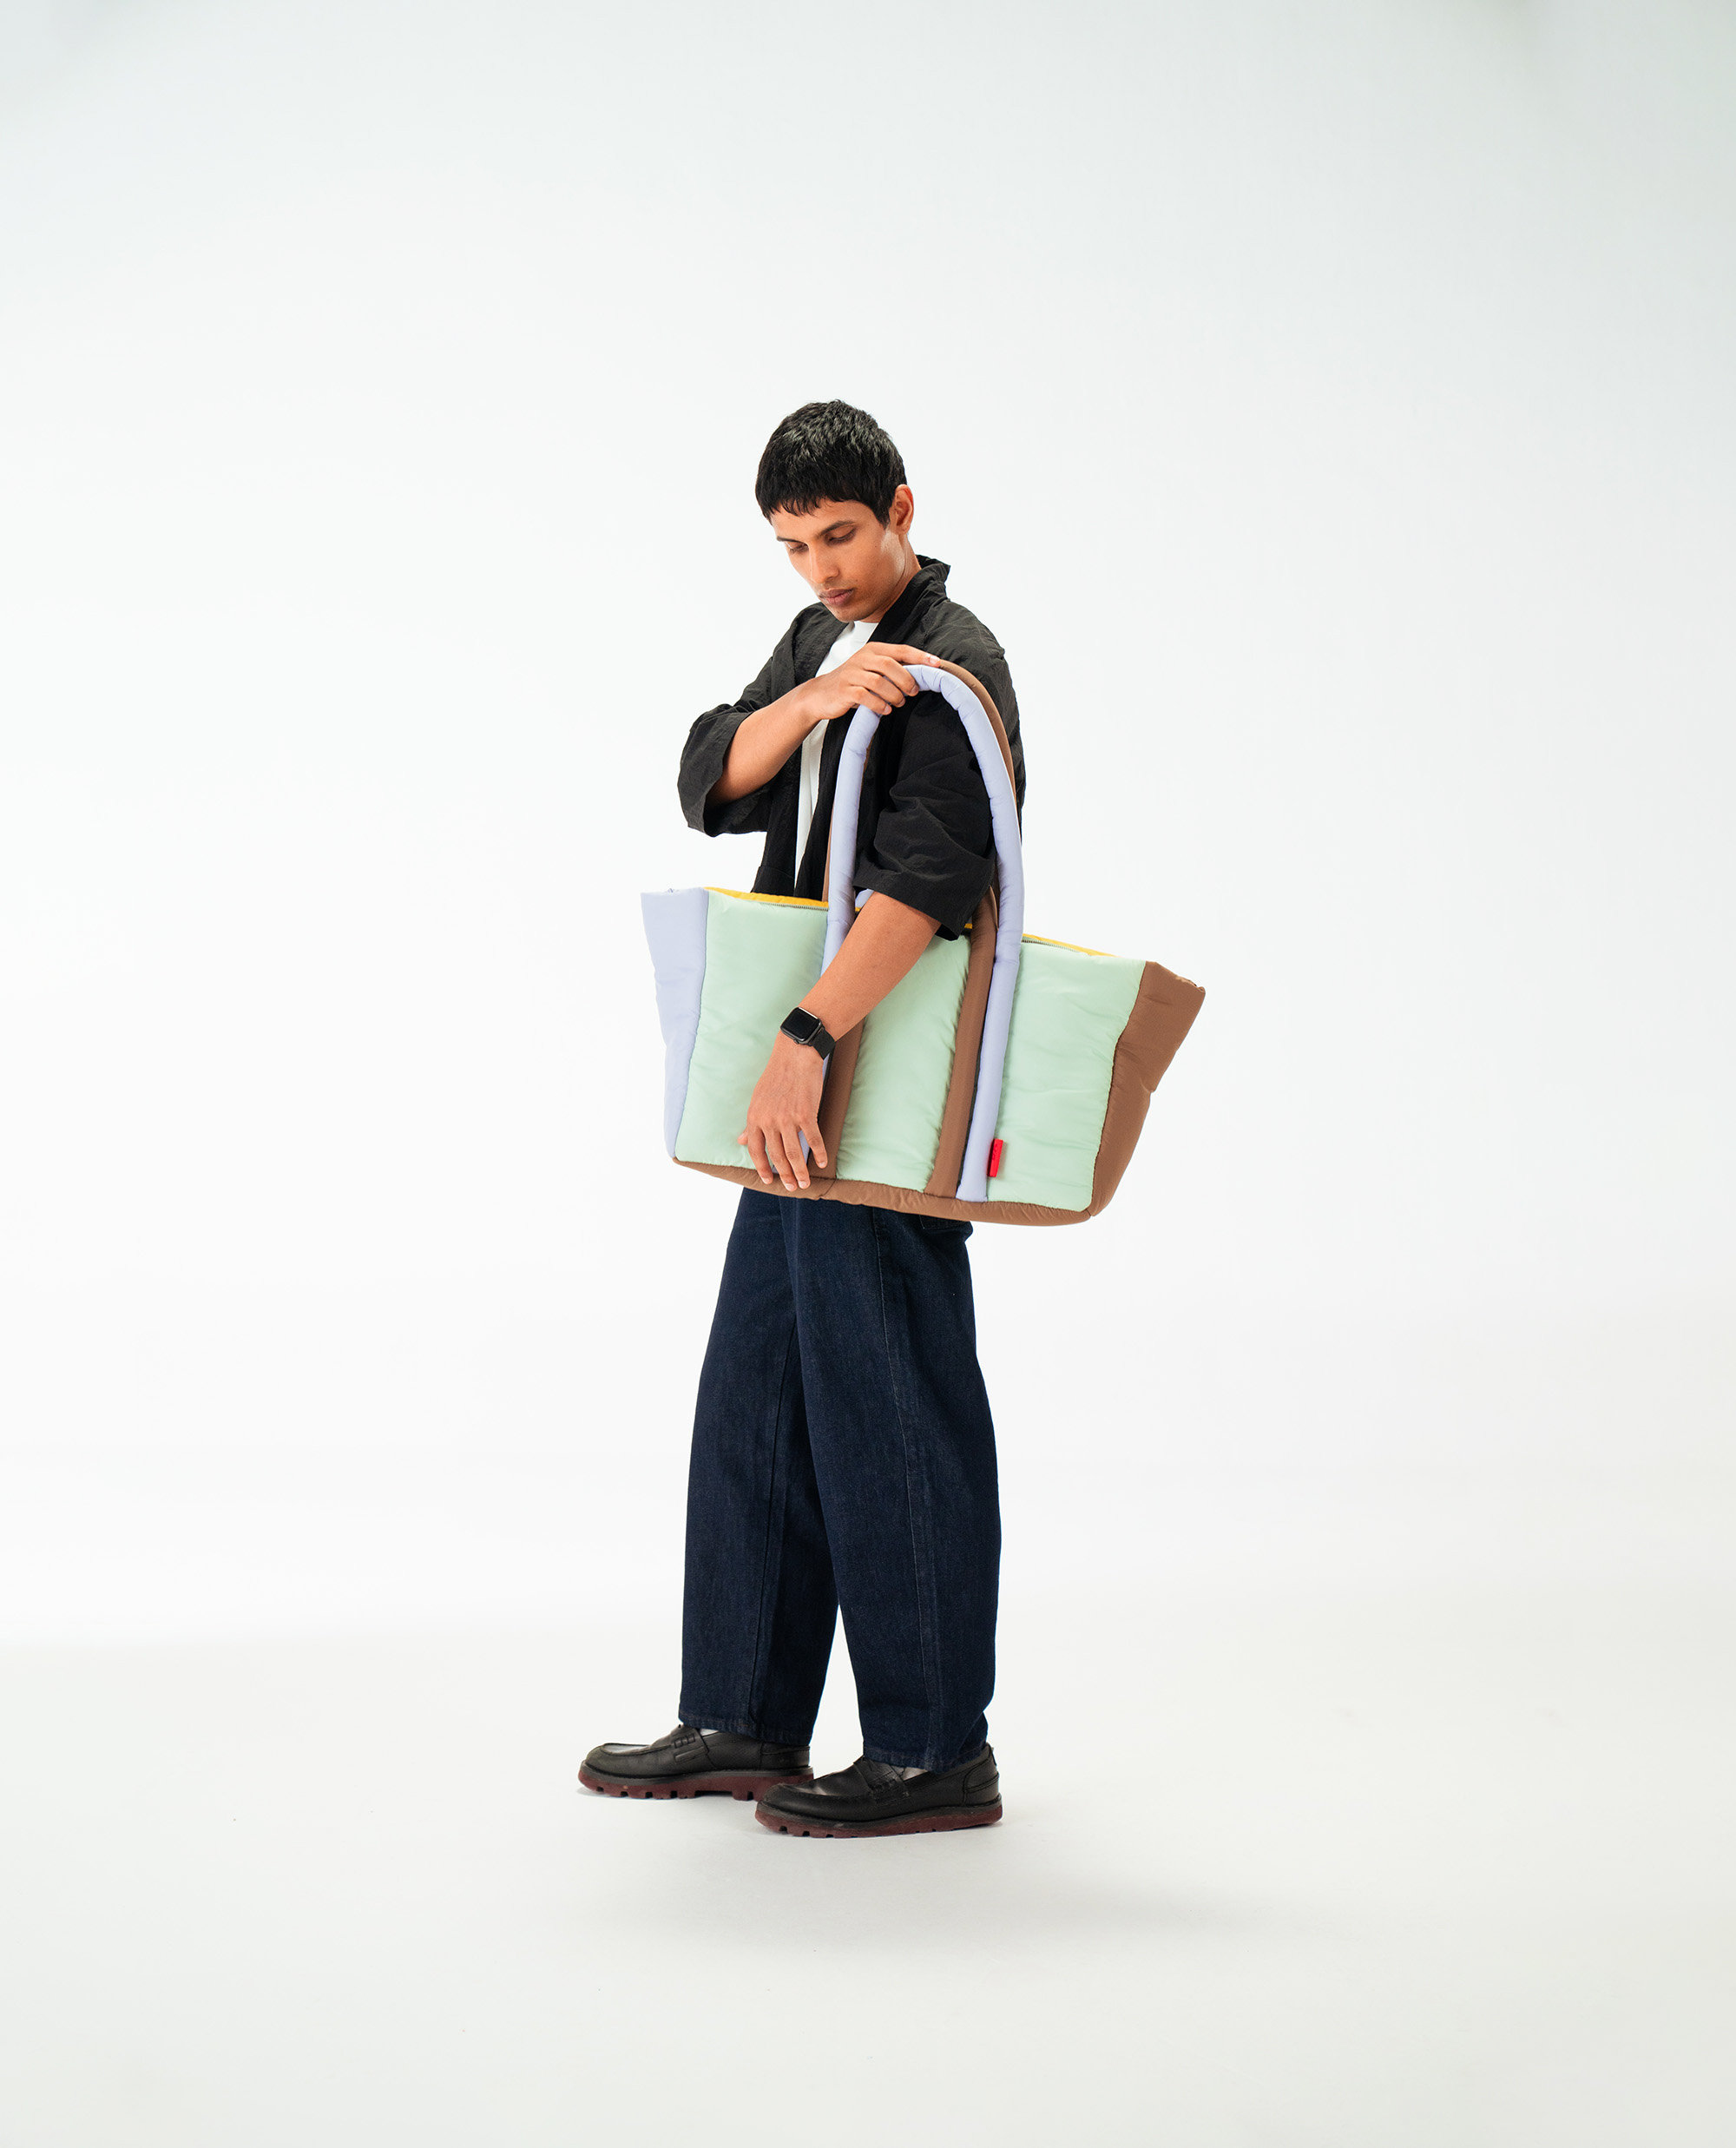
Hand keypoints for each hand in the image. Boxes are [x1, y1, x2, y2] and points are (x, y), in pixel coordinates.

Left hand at [738, 1033, 828, 1190]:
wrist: (794, 1056)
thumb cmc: (776, 1077)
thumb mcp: (757, 1100)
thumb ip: (751, 1124)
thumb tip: (740, 1141)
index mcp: (755, 1118)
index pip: (756, 1150)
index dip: (762, 1168)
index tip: (769, 1179)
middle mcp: (769, 1120)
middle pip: (776, 1155)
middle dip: (784, 1174)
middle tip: (791, 1187)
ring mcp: (787, 1118)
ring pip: (793, 1152)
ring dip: (800, 1171)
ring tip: (804, 1183)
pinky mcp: (805, 1113)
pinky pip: (813, 1139)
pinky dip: (819, 1152)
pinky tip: (823, 1162)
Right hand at [797, 644, 938, 723]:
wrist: (820, 694)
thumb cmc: (852, 683)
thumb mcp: (871, 670)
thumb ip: (891, 670)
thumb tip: (920, 677)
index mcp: (873, 650)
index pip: (900, 650)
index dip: (920, 656)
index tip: (937, 665)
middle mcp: (862, 658)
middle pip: (890, 665)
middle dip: (906, 680)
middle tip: (913, 692)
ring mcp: (851, 674)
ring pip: (879, 681)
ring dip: (894, 694)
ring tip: (898, 703)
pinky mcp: (844, 690)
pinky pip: (866, 697)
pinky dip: (879, 705)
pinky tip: (885, 710)